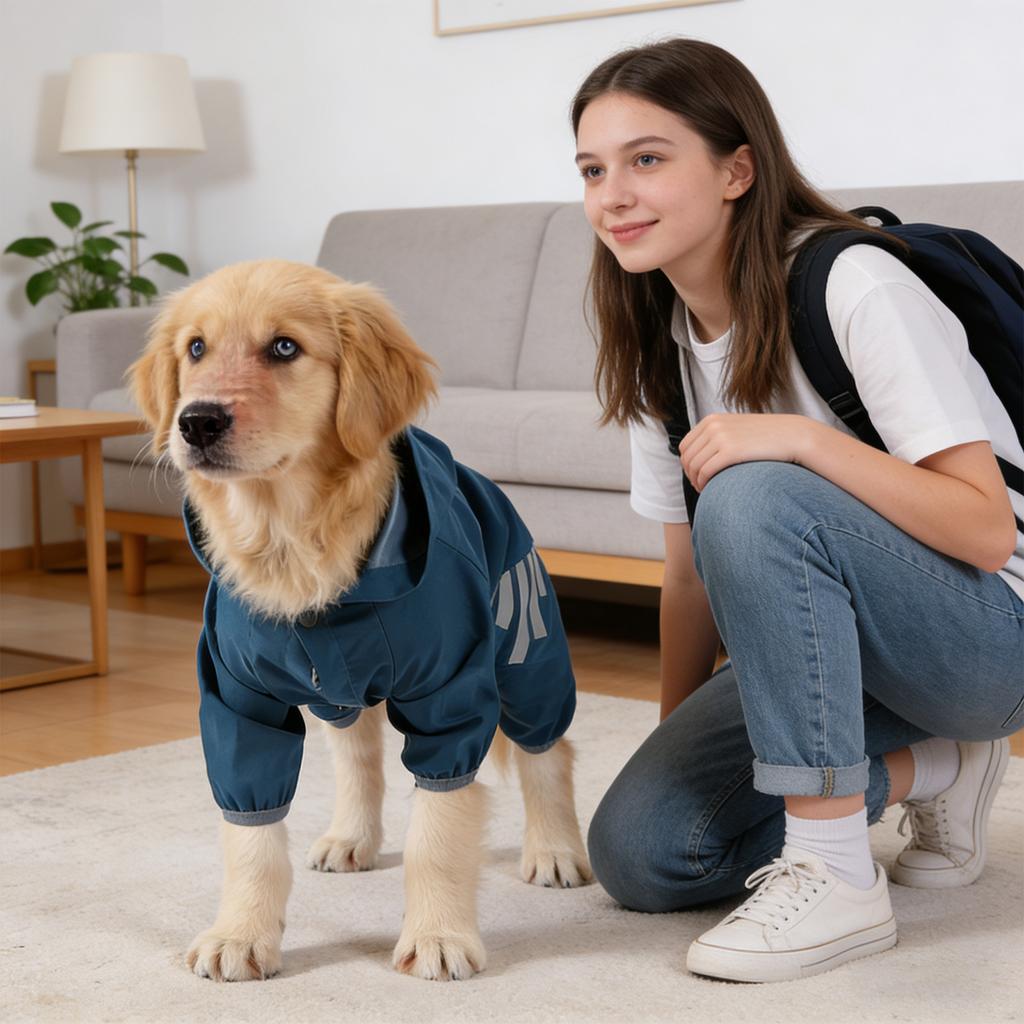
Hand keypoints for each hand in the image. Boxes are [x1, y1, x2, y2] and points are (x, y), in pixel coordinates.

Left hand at [678, 414, 817, 490]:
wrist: (792, 435)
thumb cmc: (767, 438)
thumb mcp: (737, 430)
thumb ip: (719, 437)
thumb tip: (701, 456)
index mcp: (712, 420)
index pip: (685, 446)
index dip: (687, 464)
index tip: (696, 476)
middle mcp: (713, 426)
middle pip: (687, 457)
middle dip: (690, 475)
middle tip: (700, 486)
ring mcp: (720, 437)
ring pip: (694, 466)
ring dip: (696, 481)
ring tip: (706, 489)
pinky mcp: (730, 450)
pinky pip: (705, 472)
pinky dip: (703, 484)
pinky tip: (710, 490)